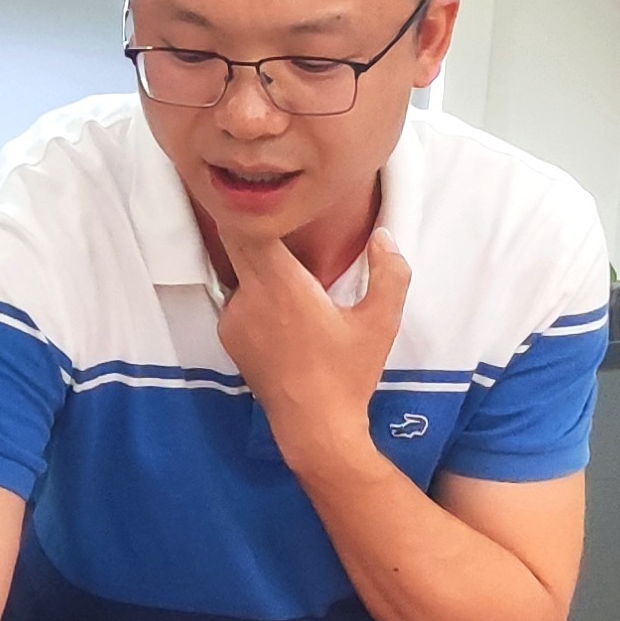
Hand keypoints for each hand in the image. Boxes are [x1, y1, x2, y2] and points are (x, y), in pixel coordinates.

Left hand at [215, 225, 410, 473]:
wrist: (314, 429)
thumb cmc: (349, 375)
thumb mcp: (381, 322)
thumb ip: (390, 273)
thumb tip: (383, 235)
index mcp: (281, 285)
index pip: (247, 226)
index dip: (251, 204)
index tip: (266, 192)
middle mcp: (248, 296)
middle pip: (236, 241)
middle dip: (254, 226)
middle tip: (274, 212)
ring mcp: (233, 319)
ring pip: (242, 273)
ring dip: (262, 269)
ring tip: (293, 279)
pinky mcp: (229, 337)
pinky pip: (241, 300)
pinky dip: (258, 296)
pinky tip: (285, 314)